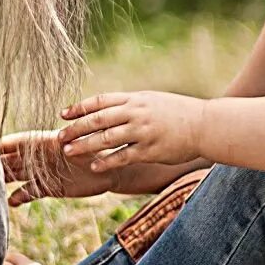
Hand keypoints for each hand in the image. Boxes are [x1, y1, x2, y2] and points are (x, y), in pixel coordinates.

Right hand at [0, 130, 116, 206]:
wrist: (110, 169)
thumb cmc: (98, 149)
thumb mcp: (82, 144)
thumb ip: (70, 144)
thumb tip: (61, 142)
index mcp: (44, 141)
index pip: (15, 142)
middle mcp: (39, 156)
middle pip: (11, 160)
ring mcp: (43, 172)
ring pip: (17, 175)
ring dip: (3, 180)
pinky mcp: (50, 188)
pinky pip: (30, 192)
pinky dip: (20, 196)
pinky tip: (10, 202)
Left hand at [57, 91, 206, 172]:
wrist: (205, 124)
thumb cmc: (178, 112)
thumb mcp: (152, 100)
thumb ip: (130, 104)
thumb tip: (108, 108)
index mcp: (135, 98)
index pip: (100, 101)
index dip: (79, 107)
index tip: (63, 114)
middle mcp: (136, 112)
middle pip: (98, 119)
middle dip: (76, 128)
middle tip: (59, 136)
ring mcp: (143, 131)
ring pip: (107, 138)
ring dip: (85, 145)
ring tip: (69, 152)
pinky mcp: (151, 149)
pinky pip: (123, 156)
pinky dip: (107, 161)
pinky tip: (94, 167)